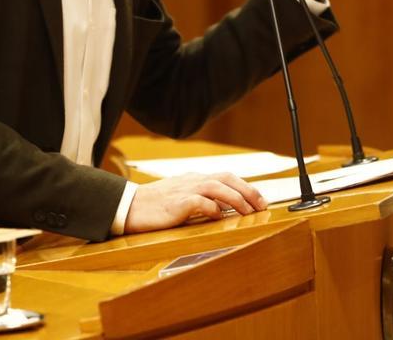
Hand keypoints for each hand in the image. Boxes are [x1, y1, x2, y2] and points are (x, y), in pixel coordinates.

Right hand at [124, 172, 268, 233]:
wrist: (130, 207)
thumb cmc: (156, 205)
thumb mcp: (181, 196)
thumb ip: (201, 198)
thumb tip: (223, 208)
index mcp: (194, 179)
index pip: (226, 177)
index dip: (245, 187)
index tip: (259, 200)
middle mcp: (192, 181)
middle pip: (226, 178)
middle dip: (247, 190)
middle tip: (261, 205)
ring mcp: (184, 190)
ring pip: (217, 187)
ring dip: (236, 199)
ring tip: (248, 212)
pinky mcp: (177, 203)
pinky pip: (199, 202)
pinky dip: (212, 208)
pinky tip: (219, 216)